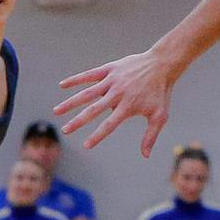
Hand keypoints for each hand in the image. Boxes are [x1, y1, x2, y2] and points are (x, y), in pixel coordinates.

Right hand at [55, 49, 177, 155]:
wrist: (162, 64)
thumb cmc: (161, 92)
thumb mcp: (160, 116)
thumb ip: (150, 136)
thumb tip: (145, 156)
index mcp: (128, 106)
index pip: (109, 124)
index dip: (97, 135)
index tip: (86, 145)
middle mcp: (117, 93)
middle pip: (93, 109)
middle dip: (78, 121)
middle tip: (65, 130)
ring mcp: (112, 80)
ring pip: (87, 93)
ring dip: (71, 102)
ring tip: (57, 111)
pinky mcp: (109, 69)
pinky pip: (89, 75)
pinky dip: (75, 80)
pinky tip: (62, 85)